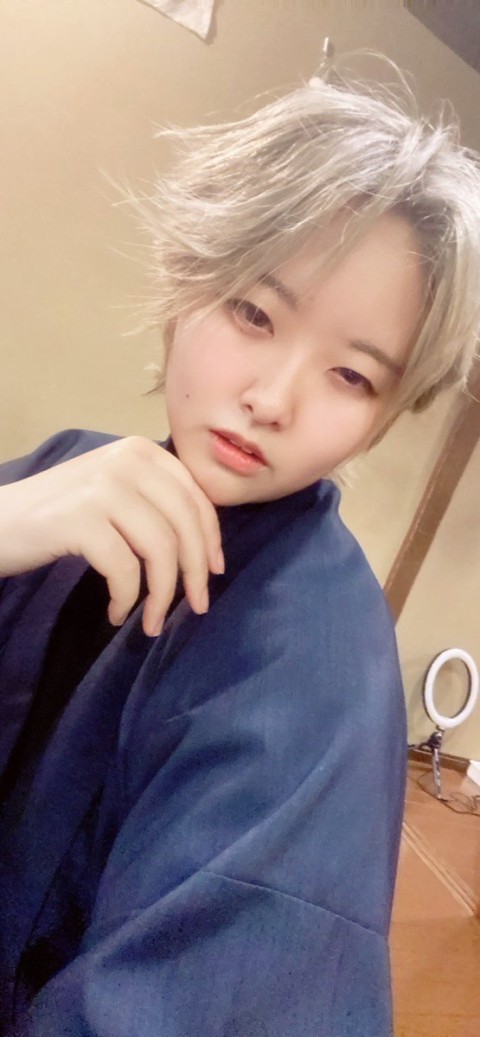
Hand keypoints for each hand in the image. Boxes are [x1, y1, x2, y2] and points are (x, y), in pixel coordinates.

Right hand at [0, 436, 223, 635]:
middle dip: (196, 573)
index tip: (212, 573)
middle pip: (185, 524)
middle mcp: (126, 460)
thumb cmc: (56, 514)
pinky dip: (127, 599)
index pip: (196, 497)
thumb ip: (154, 500)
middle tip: (196, 607)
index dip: (211, 540)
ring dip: (162, 595)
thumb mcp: (112, 492)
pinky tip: (117, 613)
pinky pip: (124, 570)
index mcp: (140, 451)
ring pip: (160, 549)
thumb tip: (207, 545)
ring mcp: (102, 487)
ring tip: (154, 622)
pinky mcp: (80, 519)